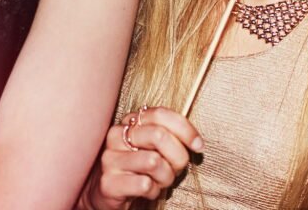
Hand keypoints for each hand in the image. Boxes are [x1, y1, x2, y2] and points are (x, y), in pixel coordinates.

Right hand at [86, 106, 202, 208]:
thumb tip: (197, 142)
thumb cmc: (139, 169)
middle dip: (177, 156)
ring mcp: (110, 159)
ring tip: (160, 180)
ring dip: (166, 177)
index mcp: (129, 122)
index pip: (160, 114)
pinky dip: (154, 191)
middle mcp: (116, 136)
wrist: (109, 194)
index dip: (185, 129)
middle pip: (158, 135)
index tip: (198, 146)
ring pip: (153, 161)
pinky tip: (148, 190)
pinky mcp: (108, 183)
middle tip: (177, 169)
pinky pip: (144, 184)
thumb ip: (170, 136)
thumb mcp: (155, 148)